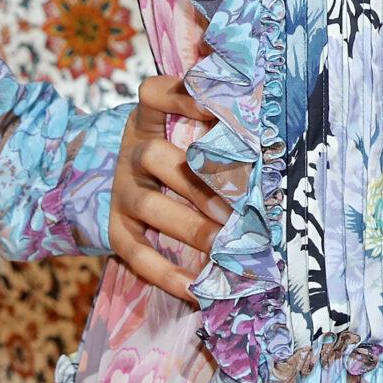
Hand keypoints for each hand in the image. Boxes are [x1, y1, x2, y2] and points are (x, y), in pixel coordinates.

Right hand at [107, 73, 228, 304]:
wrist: (120, 178)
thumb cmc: (177, 145)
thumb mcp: (183, 120)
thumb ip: (216, 115)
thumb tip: (266, 103)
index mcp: (149, 116)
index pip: (156, 94)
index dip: (184, 98)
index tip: (217, 106)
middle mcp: (133, 151)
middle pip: (157, 158)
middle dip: (200, 181)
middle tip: (239, 203)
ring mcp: (122, 190)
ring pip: (150, 206)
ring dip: (190, 226)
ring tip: (225, 244)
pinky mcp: (116, 229)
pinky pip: (136, 253)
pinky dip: (165, 274)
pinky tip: (196, 289)